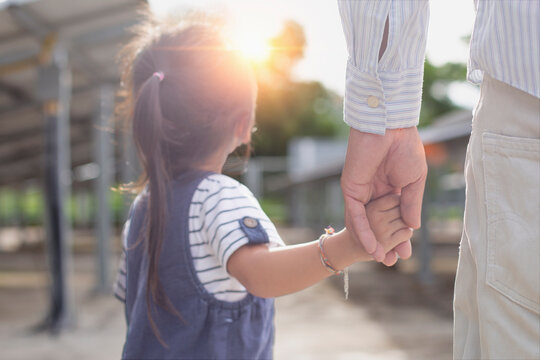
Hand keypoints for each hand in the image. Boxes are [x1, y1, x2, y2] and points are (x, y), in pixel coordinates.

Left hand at [341, 127, 426, 264]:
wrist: (390, 128)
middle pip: (378, 224)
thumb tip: (412, 227)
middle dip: (385, 243)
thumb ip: (411, 204)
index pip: (393, 218)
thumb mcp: (414, 181)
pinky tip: (371, 247)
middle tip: (392, 262)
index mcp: (390, 190)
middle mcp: (374, 193)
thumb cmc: (405, 148)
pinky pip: (356, 215)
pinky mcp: (350, 189)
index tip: (405, 253)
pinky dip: (363, 231)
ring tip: (381, 260)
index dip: (399, 236)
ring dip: (372, 242)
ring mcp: (361, 192)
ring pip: (365, 223)